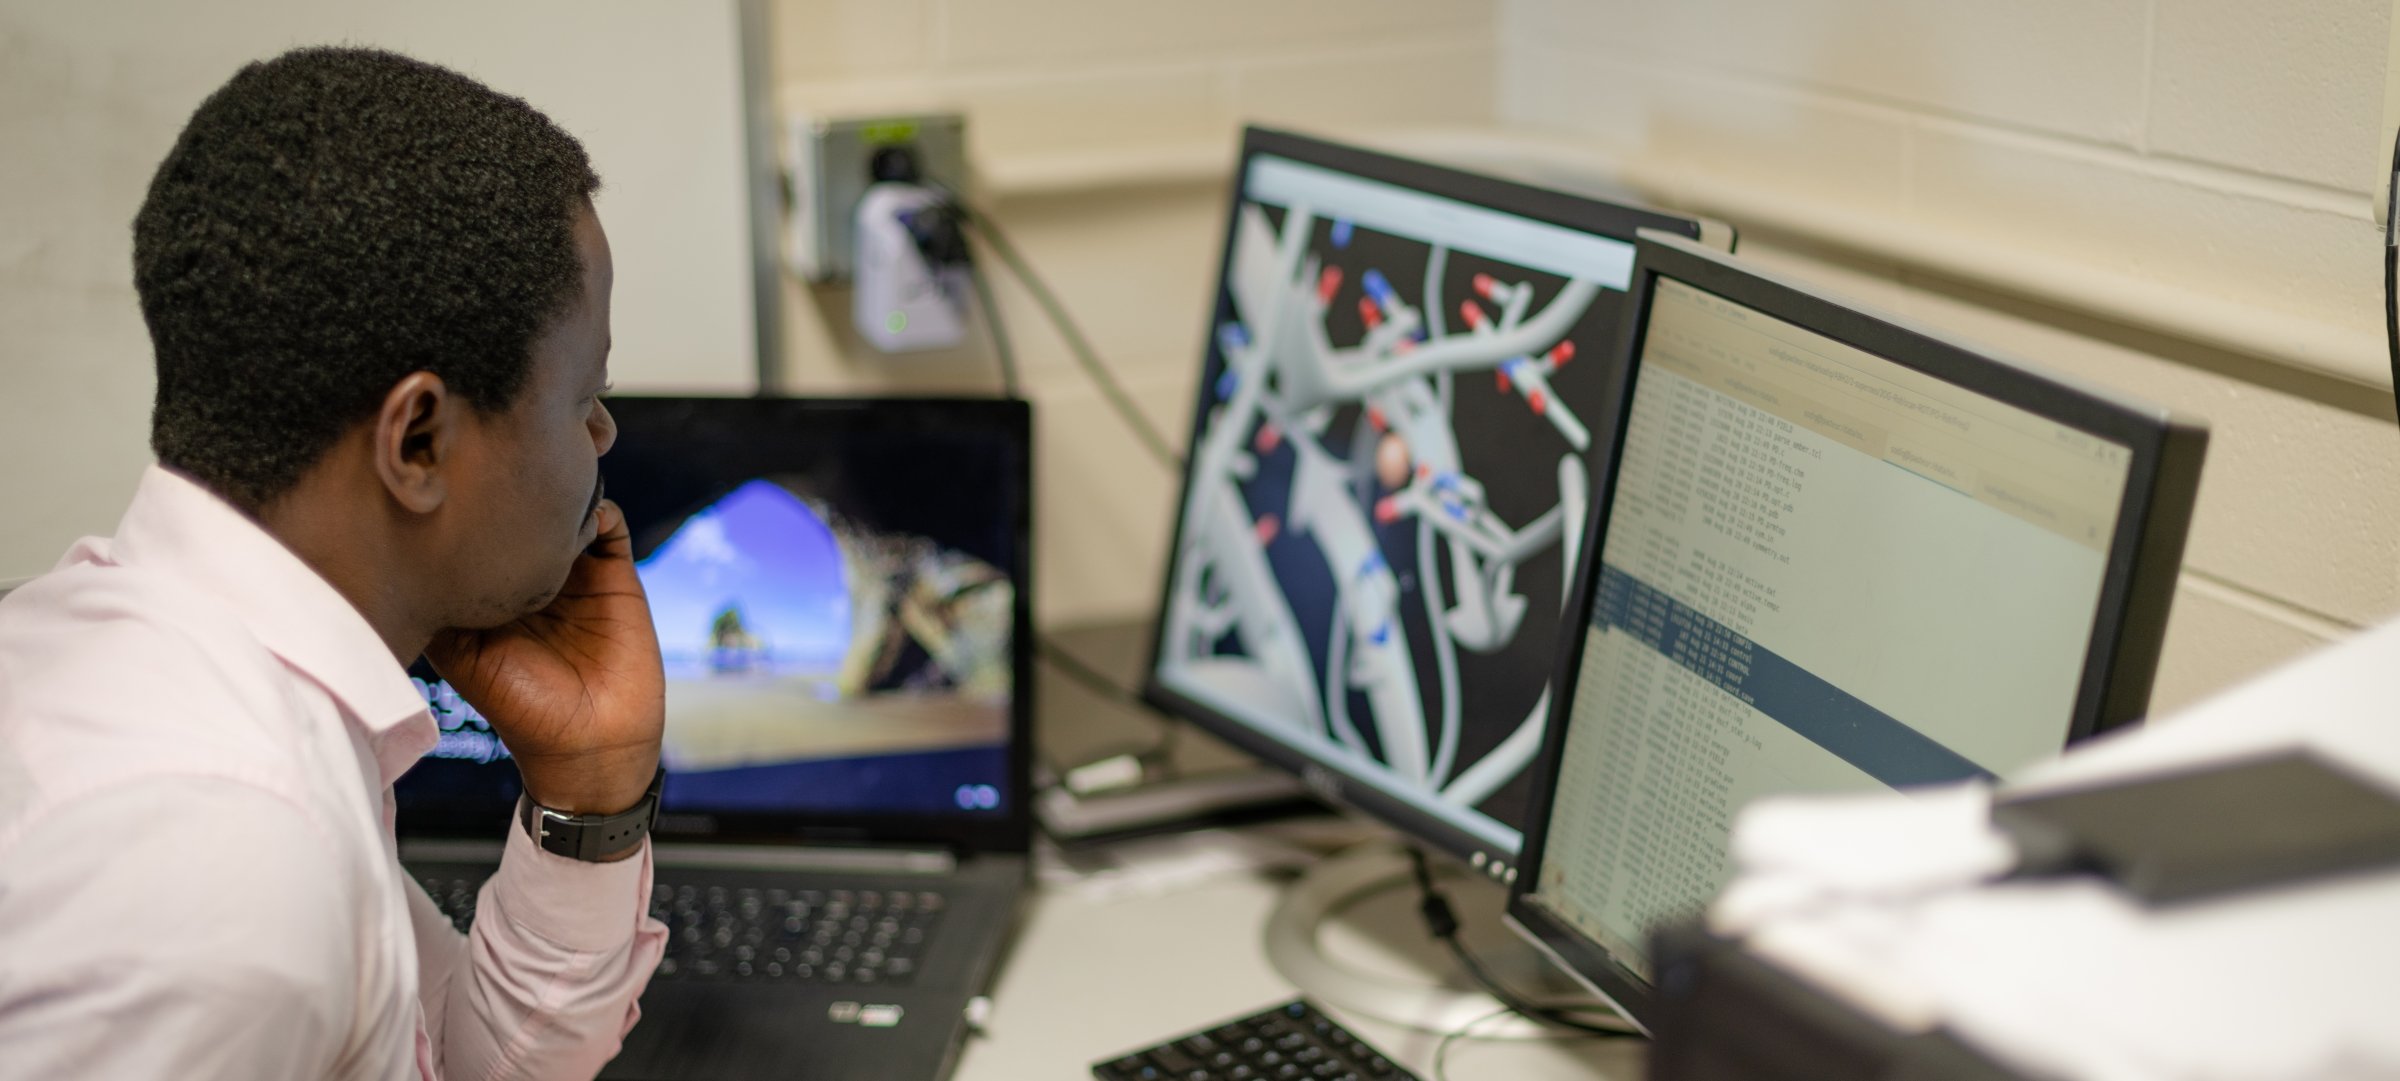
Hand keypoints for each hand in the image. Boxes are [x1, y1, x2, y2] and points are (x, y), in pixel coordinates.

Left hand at [427, 500, 664, 815]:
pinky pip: (612, 525)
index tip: (455, 476)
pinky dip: (600, 507)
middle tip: (498, 456)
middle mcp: (534, 573)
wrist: (588, 745)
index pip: (480, 528)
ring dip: (558, 487)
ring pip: (567, 508)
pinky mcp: (617, 575)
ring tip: (540, 474)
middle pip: (522, 509)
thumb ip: (439, 609)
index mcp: (493, 588)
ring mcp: (576, 571)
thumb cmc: (519, 709)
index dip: (469, 500)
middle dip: (511, 482)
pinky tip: (580, 512)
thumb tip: (407, 555)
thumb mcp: (460, 656)